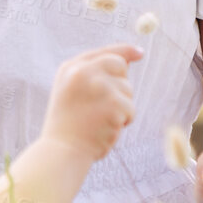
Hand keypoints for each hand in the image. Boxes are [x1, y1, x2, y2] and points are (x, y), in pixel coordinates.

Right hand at [41, 44, 141, 161]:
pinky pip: (131, 108)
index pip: (104, 52)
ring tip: (99, 120)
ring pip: (127, 89)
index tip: (140, 53)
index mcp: (71, 68)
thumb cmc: (68, 125)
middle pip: (120, 66)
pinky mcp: (114, 103)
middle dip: (120, 84)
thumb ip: (91, 74)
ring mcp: (99, 86)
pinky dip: (124, 121)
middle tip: (105, 105)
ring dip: (121, 107)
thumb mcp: (70, 91)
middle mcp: (84, 71)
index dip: (125, 51)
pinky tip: (106, 128)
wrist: (62, 151)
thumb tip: (126, 62)